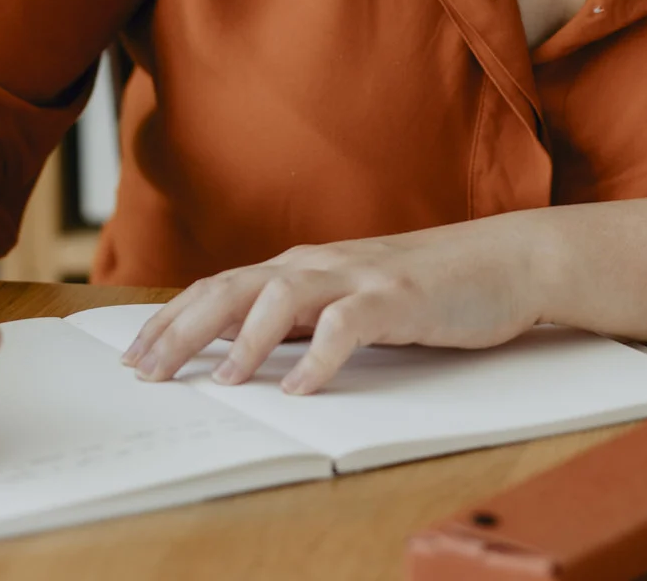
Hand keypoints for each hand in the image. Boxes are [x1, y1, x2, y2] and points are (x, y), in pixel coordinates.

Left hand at [122, 218, 548, 394]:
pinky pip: (349, 325)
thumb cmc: (435, 284)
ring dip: (245, 341)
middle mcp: (322, 264)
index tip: (135, 355)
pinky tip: (302, 388)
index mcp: (307, 266)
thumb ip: (308, 316)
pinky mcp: (400, 297)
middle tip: (146, 371)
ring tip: (222, 382)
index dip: (173, 319)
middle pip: (234, 288)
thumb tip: (250, 350)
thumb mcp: (356, 298)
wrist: (511, 259)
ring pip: (282, 297)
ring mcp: (361, 276)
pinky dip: (321, 357)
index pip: (222, 287)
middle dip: (183, 329)